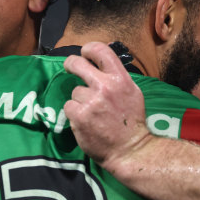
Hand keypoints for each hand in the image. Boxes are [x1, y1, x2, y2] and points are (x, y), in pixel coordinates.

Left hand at [62, 42, 150, 169]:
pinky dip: (74, 112)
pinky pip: (68, 106)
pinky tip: (85, 120)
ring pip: (74, 91)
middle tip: (70, 67)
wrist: (130, 150)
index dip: (88, 49)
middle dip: (70, 64)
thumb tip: (98, 64)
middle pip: (76, 63)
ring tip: (93, 112)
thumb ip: (116, 77)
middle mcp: (105, 87)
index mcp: (120, 79)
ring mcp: (91, 101)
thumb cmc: (130, 122)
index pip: (100, 50)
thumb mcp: (131, 93)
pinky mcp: (79, 115)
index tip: (85, 54)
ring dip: (80, 99)